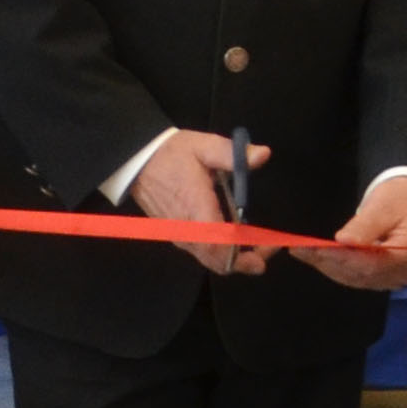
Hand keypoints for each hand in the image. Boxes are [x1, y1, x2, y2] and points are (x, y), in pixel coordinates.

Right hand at [130, 130, 270, 276]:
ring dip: (235, 258)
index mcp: (196, 208)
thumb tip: (262, 154)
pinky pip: (201, 253)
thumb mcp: (204, 146)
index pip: (221, 245)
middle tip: (268, 246)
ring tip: (257, 241)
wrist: (137, 160)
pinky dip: (221, 253)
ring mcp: (180, 235)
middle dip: (247, 261)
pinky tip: (235, 237)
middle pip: (218, 261)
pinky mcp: (176, 236)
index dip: (246, 253)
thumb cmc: (173, 153)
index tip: (269, 246)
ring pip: (210, 260)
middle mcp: (187, 229)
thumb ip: (233, 154)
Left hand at [299, 172, 406, 292]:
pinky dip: (334, 266)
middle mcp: (405, 273)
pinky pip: (355, 277)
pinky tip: (315, 257)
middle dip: (329, 262)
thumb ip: (365, 226)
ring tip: (302, 252)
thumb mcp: (383, 206)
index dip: (343, 258)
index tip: (317, 249)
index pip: (373, 263)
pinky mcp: (381, 278)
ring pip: (355, 278)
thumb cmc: (399, 200)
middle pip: (362, 274)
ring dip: (327, 266)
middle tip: (300, 249)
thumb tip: (343, 241)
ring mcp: (394, 279)